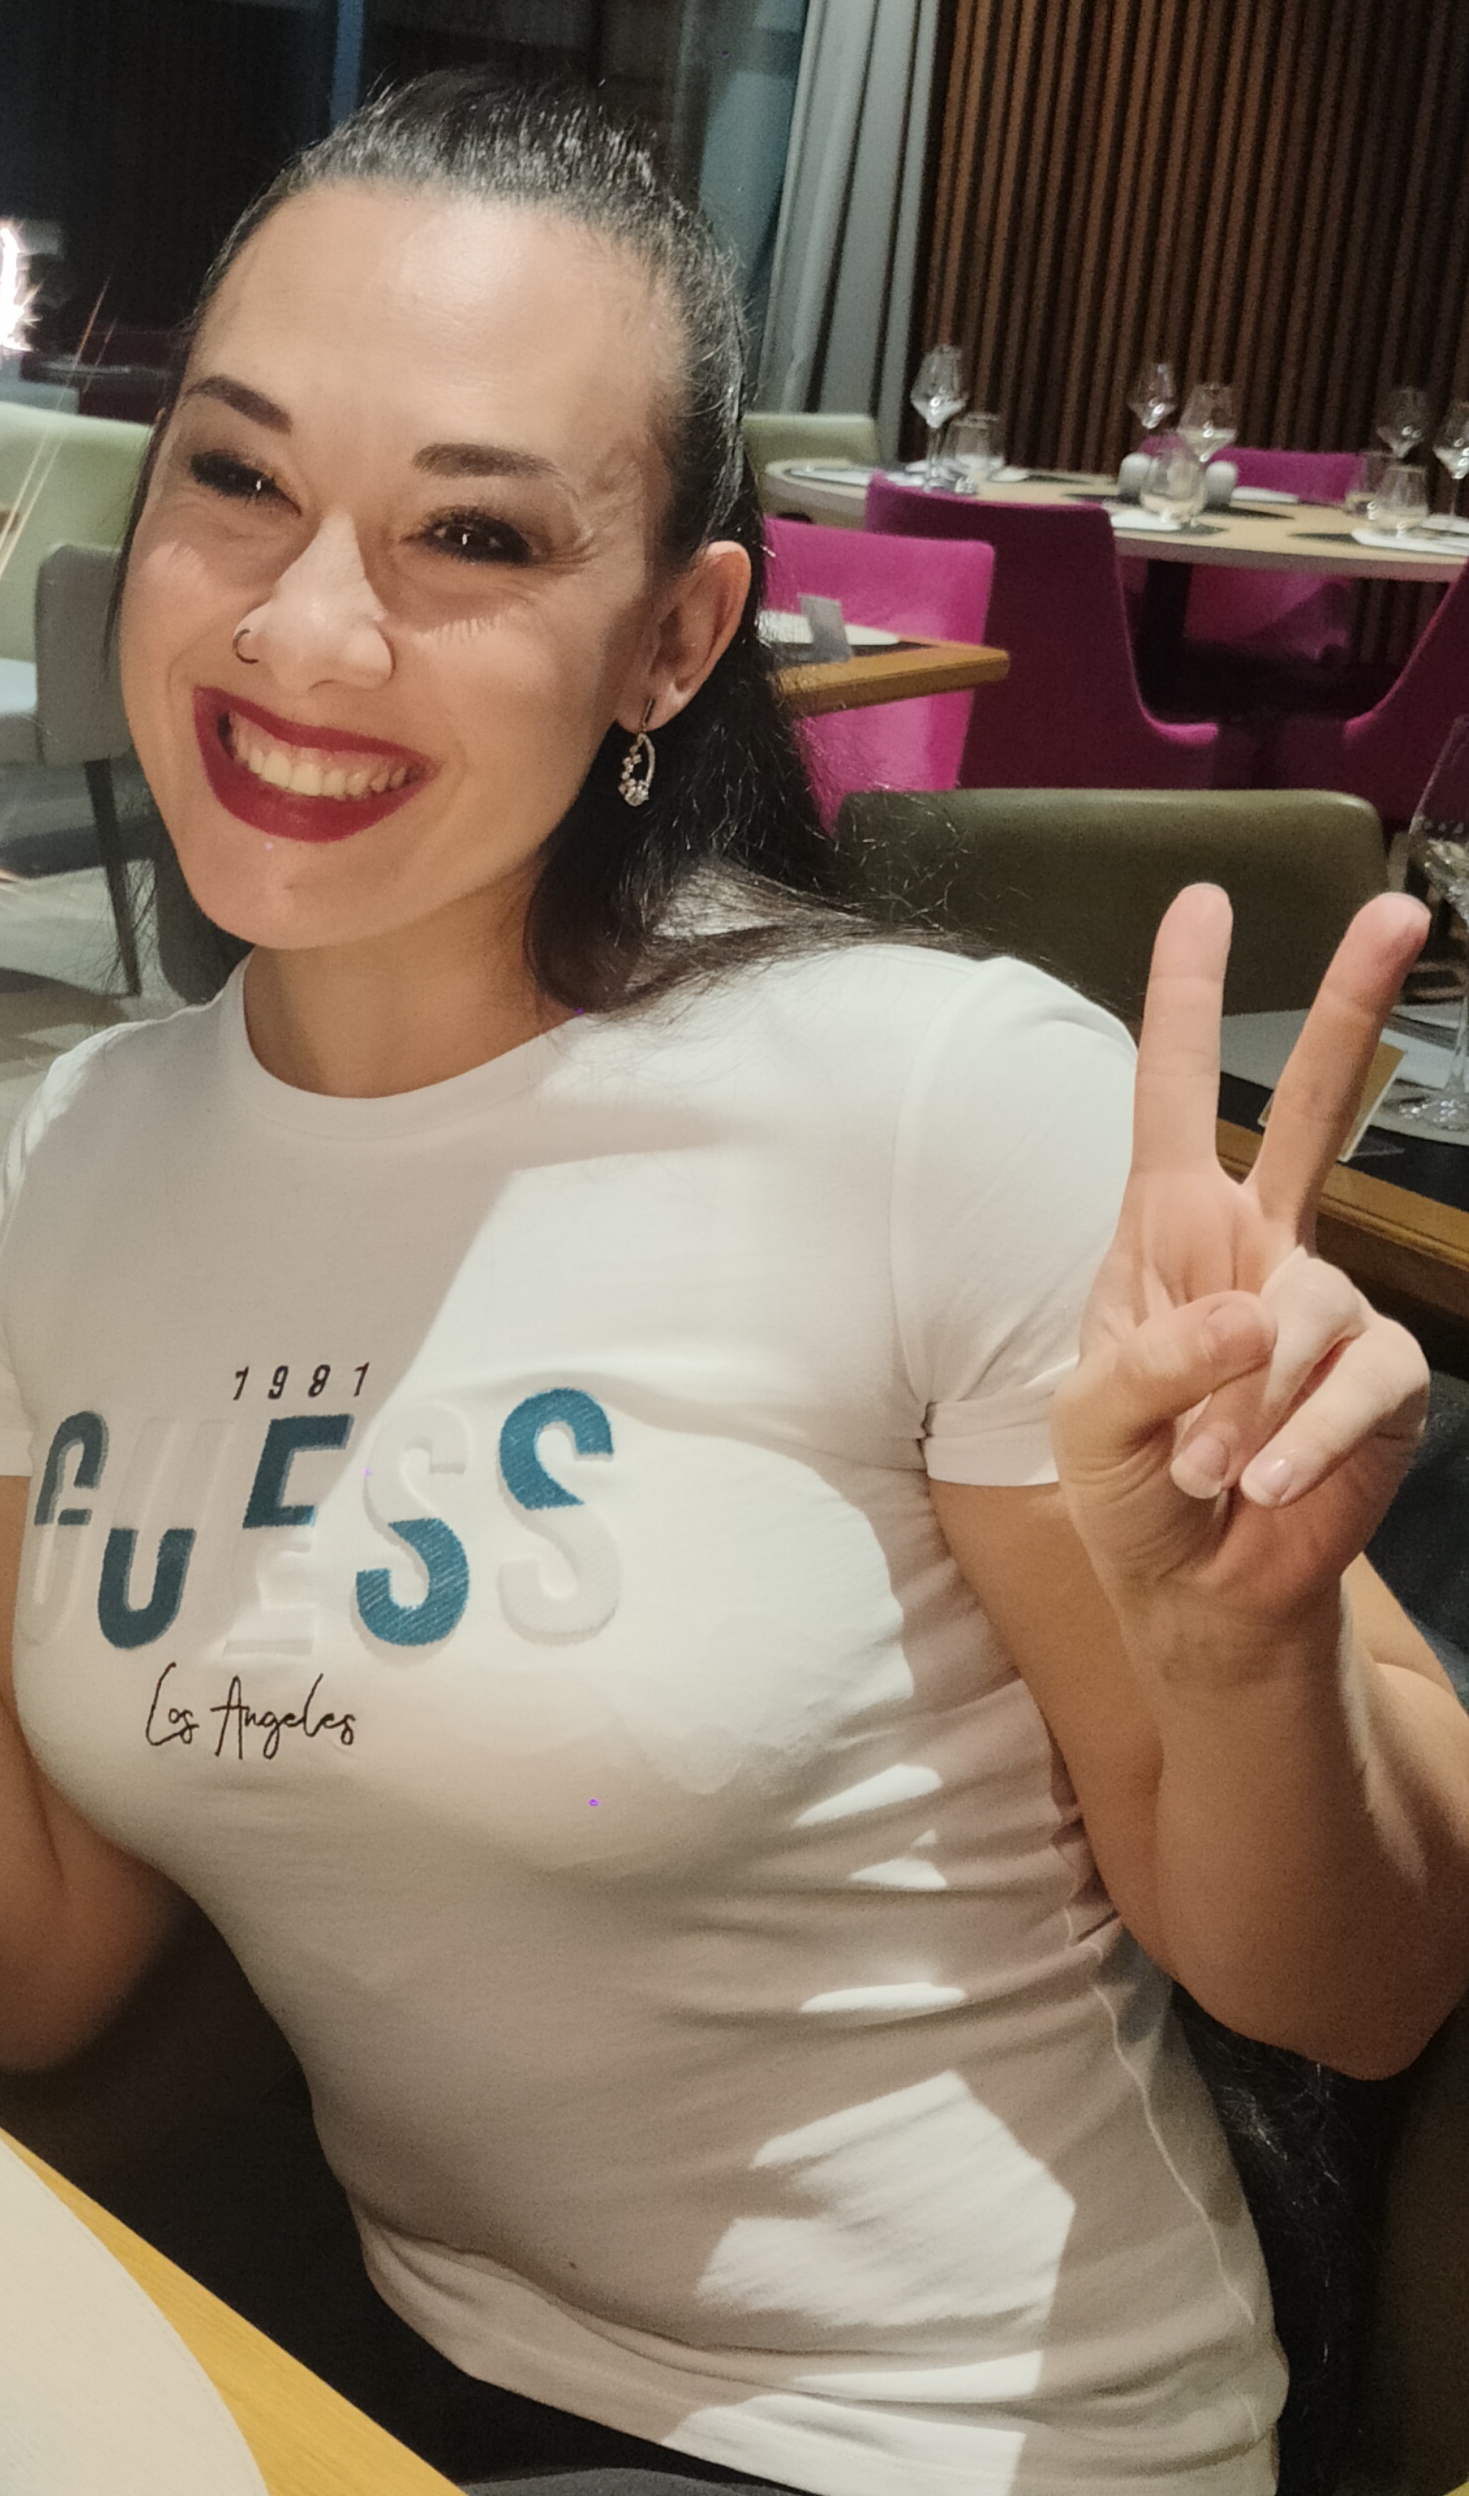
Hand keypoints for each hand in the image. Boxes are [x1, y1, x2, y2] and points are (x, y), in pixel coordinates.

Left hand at [1053, 883, 1431, 1641]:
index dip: (1184, 999)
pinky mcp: (1381, 1382)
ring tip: (1211, 1469)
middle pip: (1309, 1108)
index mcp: (1168, 1233)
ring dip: (1254, 1397)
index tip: (1201, 901)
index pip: (1170, 1094)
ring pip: (1313, 1301)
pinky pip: (1363, 1377)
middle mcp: (1257, 1248)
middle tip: (1398, 913)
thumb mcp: (1096, 1425)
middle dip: (1349, 1008)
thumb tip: (1256, 1316)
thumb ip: (1157, 1365)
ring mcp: (1324, 1310)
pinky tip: (1267, 1482)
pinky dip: (1308, 1433)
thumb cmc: (1135, 1491)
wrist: (1201, 1595)